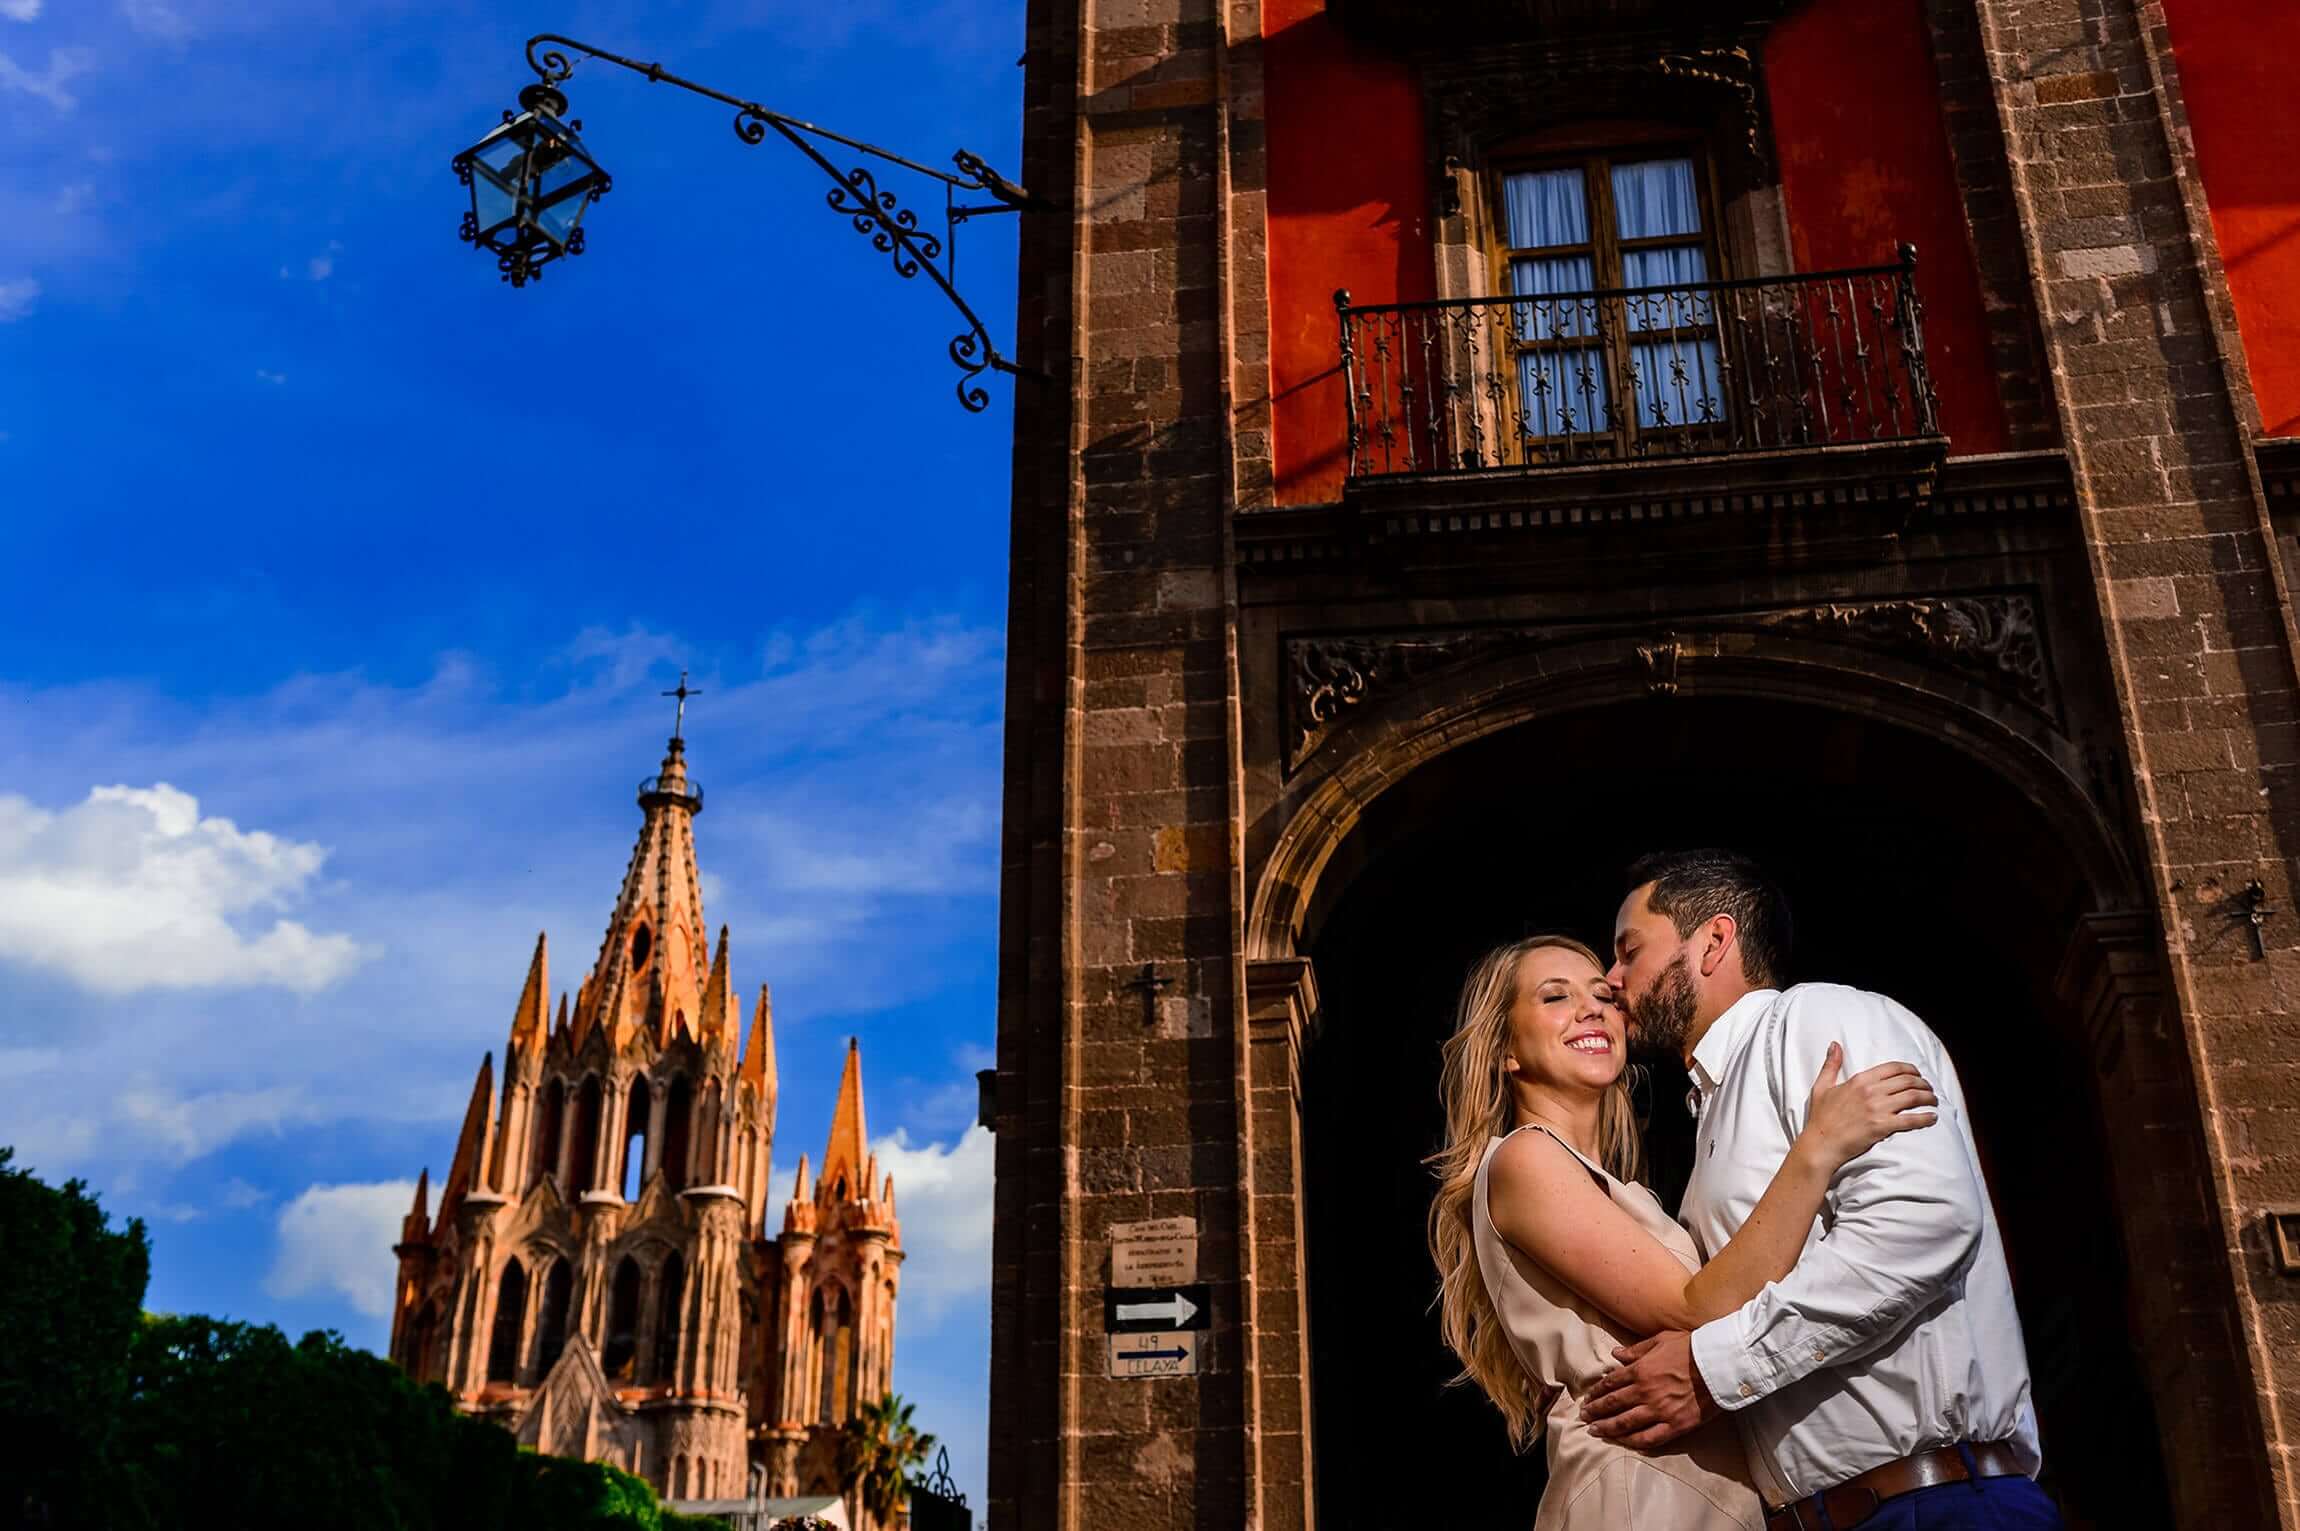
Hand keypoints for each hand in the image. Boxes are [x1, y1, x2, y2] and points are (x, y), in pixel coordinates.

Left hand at [1580, 1330, 1718, 1449]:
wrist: (1719, 1363)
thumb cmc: (1691, 1347)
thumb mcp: (1661, 1340)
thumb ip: (1636, 1350)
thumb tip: (1615, 1355)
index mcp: (1640, 1370)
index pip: (1611, 1384)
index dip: (1597, 1392)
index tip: (1588, 1398)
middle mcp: (1645, 1392)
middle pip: (1613, 1404)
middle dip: (1596, 1411)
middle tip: (1584, 1417)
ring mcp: (1659, 1411)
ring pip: (1626, 1423)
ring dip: (1607, 1428)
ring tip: (1595, 1431)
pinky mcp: (1675, 1425)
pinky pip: (1649, 1438)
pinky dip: (1634, 1442)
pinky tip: (1623, 1443)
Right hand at [1797, 1041, 1937, 1171]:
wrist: (1821, 1143)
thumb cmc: (1821, 1117)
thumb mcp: (1822, 1086)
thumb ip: (1831, 1064)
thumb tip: (1834, 1044)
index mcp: (1860, 1080)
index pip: (1894, 1068)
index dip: (1911, 1069)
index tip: (1918, 1075)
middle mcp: (1871, 1091)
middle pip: (1908, 1081)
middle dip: (1924, 1083)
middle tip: (1929, 1089)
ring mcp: (1878, 1109)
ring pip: (1913, 1097)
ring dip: (1928, 1098)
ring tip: (1933, 1101)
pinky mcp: (1882, 1127)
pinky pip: (1911, 1120)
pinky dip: (1925, 1118)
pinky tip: (1932, 1118)